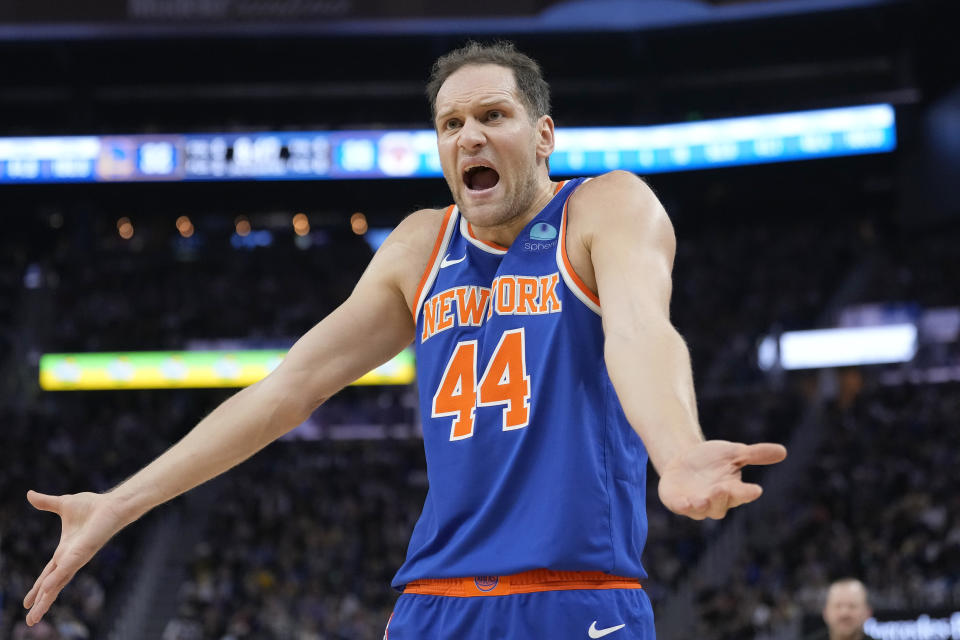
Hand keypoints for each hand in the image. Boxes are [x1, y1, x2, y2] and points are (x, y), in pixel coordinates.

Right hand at [23, 490, 126, 625]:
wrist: (113, 504)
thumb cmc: (93, 506)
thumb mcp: (62, 504)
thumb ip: (46, 503)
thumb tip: (29, 494)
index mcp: (64, 552)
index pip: (48, 575)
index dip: (38, 588)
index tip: (26, 603)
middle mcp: (70, 559)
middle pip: (52, 586)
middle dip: (41, 603)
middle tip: (30, 622)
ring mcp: (76, 558)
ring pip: (57, 584)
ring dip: (45, 600)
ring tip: (34, 618)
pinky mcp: (83, 553)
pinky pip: (66, 569)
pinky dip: (55, 580)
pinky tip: (46, 590)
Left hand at [657, 440, 786, 519]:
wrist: (683, 458)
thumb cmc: (712, 459)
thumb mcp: (734, 452)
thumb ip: (755, 454)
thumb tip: (784, 451)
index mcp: (732, 490)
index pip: (742, 494)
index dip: (747, 493)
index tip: (755, 490)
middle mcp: (715, 501)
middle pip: (721, 505)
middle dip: (721, 498)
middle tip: (722, 488)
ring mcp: (695, 503)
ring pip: (701, 510)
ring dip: (702, 506)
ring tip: (702, 499)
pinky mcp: (677, 502)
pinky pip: (679, 507)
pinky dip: (682, 506)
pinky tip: (683, 502)